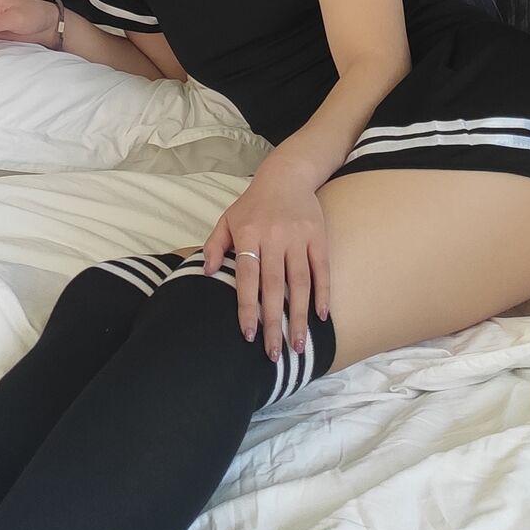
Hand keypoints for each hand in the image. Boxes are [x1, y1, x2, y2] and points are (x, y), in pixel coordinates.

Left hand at [200, 155, 330, 359]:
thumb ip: (214, 246)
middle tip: (274, 353)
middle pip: (273, 286)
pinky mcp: (318, 236)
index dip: (247, 307)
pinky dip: (322, 293)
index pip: (247, 277)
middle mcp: (273, 237)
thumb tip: (206, 273)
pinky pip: (321, 269)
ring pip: (300, 282)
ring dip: (300, 316)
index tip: (249, 334)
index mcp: (248, 234)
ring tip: (299, 345)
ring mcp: (298, 237)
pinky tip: (321, 316)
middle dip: (274, 322)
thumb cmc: (252, 205)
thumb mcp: (227, 219)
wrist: (286, 176)